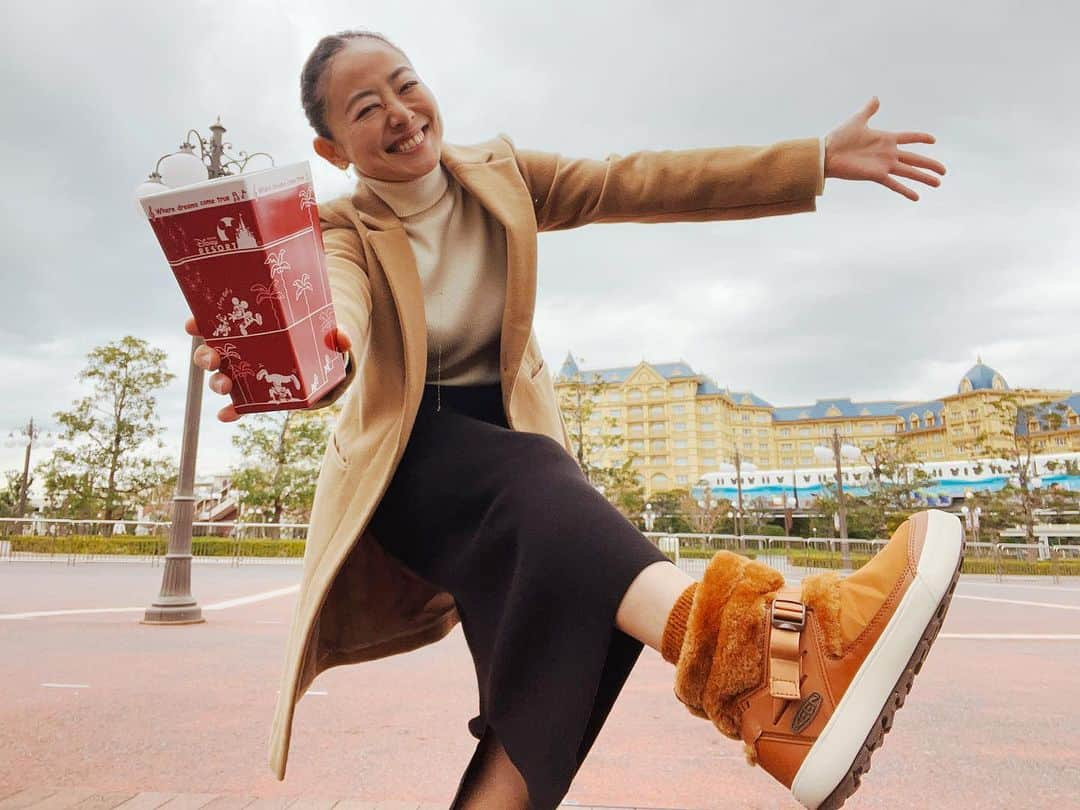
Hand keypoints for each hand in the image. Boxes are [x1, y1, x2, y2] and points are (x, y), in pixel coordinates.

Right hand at [184, 316, 351, 422]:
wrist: (322, 361)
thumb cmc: (314, 337)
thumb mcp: (325, 330)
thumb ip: (335, 333)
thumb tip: (342, 338)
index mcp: (247, 328)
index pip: (217, 322)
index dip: (201, 322)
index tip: (193, 323)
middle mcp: (239, 350)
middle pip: (211, 352)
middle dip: (205, 356)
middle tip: (212, 357)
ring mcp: (244, 374)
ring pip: (219, 377)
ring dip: (215, 382)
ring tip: (223, 385)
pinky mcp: (255, 395)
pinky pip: (238, 405)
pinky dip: (231, 411)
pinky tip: (226, 416)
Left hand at [824, 96, 945, 201]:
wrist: (827, 154)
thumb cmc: (839, 137)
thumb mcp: (857, 120)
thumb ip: (868, 110)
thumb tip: (876, 98)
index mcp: (886, 139)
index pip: (909, 138)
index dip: (921, 138)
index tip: (933, 140)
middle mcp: (888, 153)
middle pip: (914, 158)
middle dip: (929, 164)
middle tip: (944, 170)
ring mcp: (884, 165)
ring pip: (909, 172)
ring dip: (923, 177)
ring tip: (938, 183)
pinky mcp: (876, 175)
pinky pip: (894, 184)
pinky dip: (905, 190)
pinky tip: (917, 197)